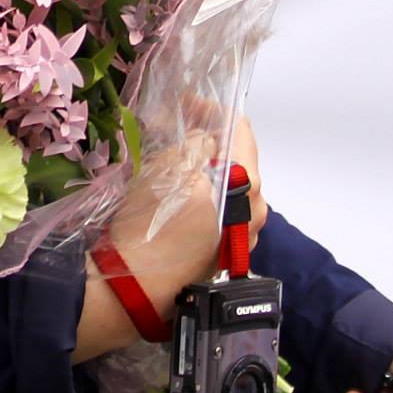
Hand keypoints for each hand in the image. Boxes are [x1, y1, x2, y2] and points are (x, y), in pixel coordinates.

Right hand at [74, 118, 267, 359]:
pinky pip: (223, 213)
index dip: (213, 109)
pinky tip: (180, 198)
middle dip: (211, 141)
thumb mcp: (169, 166)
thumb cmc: (151, 224)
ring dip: (208, 171)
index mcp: (249, 183)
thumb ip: (197, 142)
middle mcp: (257, 209)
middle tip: (180, 129)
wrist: (135, 288)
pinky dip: (206, 198)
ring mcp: (244, 235)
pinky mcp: (228, 254)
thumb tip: (207, 138)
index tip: (188, 104)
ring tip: (177, 163)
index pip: (242, 129)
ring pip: (230, 188)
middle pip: (239, 160)